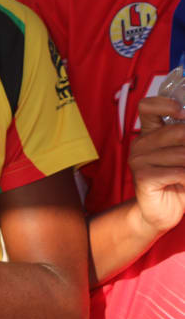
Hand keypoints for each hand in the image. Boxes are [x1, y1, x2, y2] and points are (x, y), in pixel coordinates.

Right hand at [130, 96, 184, 234]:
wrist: (161, 213)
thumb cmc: (177, 183)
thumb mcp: (183, 156)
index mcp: (149, 134)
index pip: (147, 107)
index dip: (166, 104)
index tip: (183, 113)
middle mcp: (140, 144)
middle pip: (175, 131)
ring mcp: (139, 160)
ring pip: (181, 154)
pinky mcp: (143, 177)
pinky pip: (179, 172)